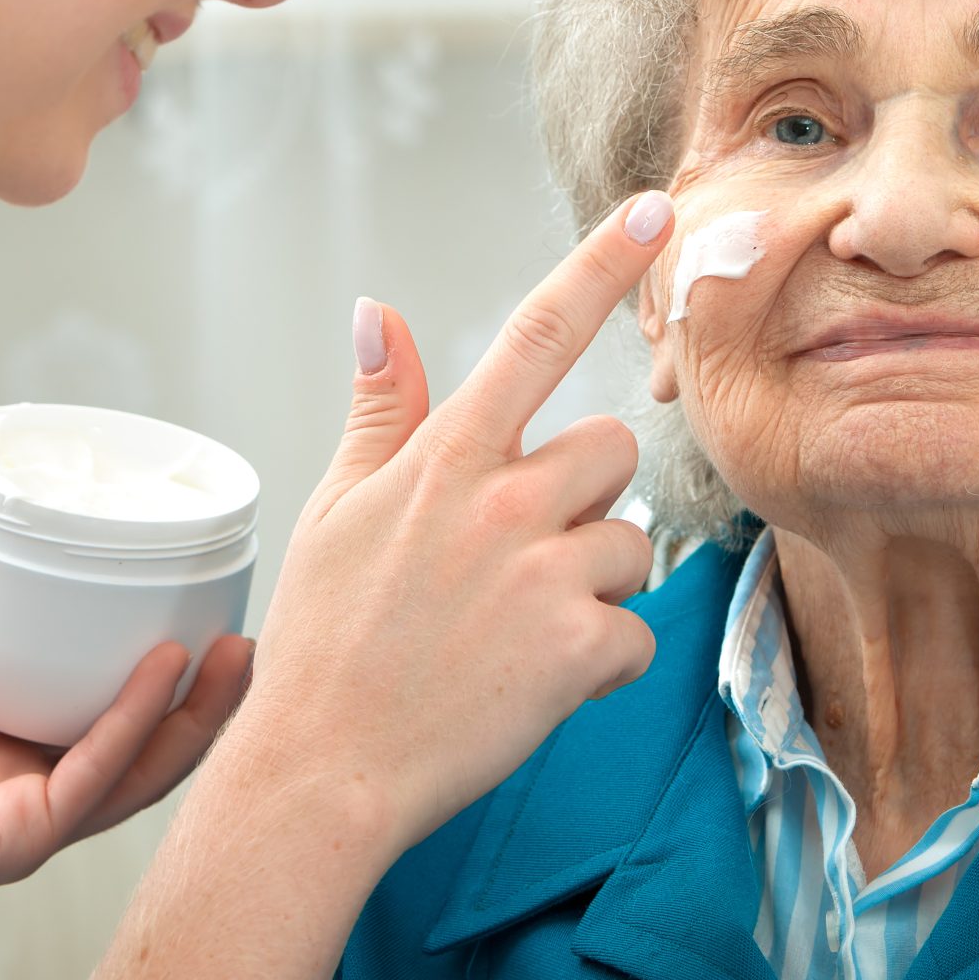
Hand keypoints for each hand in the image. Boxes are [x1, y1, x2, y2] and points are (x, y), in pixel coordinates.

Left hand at [0, 567, 253, 914]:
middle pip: (132, 752)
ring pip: (133, 774)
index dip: (146, 683)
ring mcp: (14, 821)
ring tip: (237, 656)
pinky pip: (89, 779)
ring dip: (191, 718)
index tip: (190, 625)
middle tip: (240, 641)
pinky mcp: (9, 841)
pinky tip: (164, 670)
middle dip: (195, 703)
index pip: (88, 722)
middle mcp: (7, 789)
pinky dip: (131, 724)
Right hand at [231, 190, 676, 859]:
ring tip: (513, 632)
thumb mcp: (335, 510)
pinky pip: (637, 632)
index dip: (600, 264)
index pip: (534, 333)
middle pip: (612, 450)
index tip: (655, 207)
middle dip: (584, 499)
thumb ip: (381, 409)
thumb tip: (376, 311)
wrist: (323, 772)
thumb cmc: (325, 642)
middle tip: (515, 562)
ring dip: (592, 586)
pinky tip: (534, 683)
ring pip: (630, 543)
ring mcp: (545, 574)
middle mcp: (502, 500)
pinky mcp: (581, 649)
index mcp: (444, 457)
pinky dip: (601, 664)